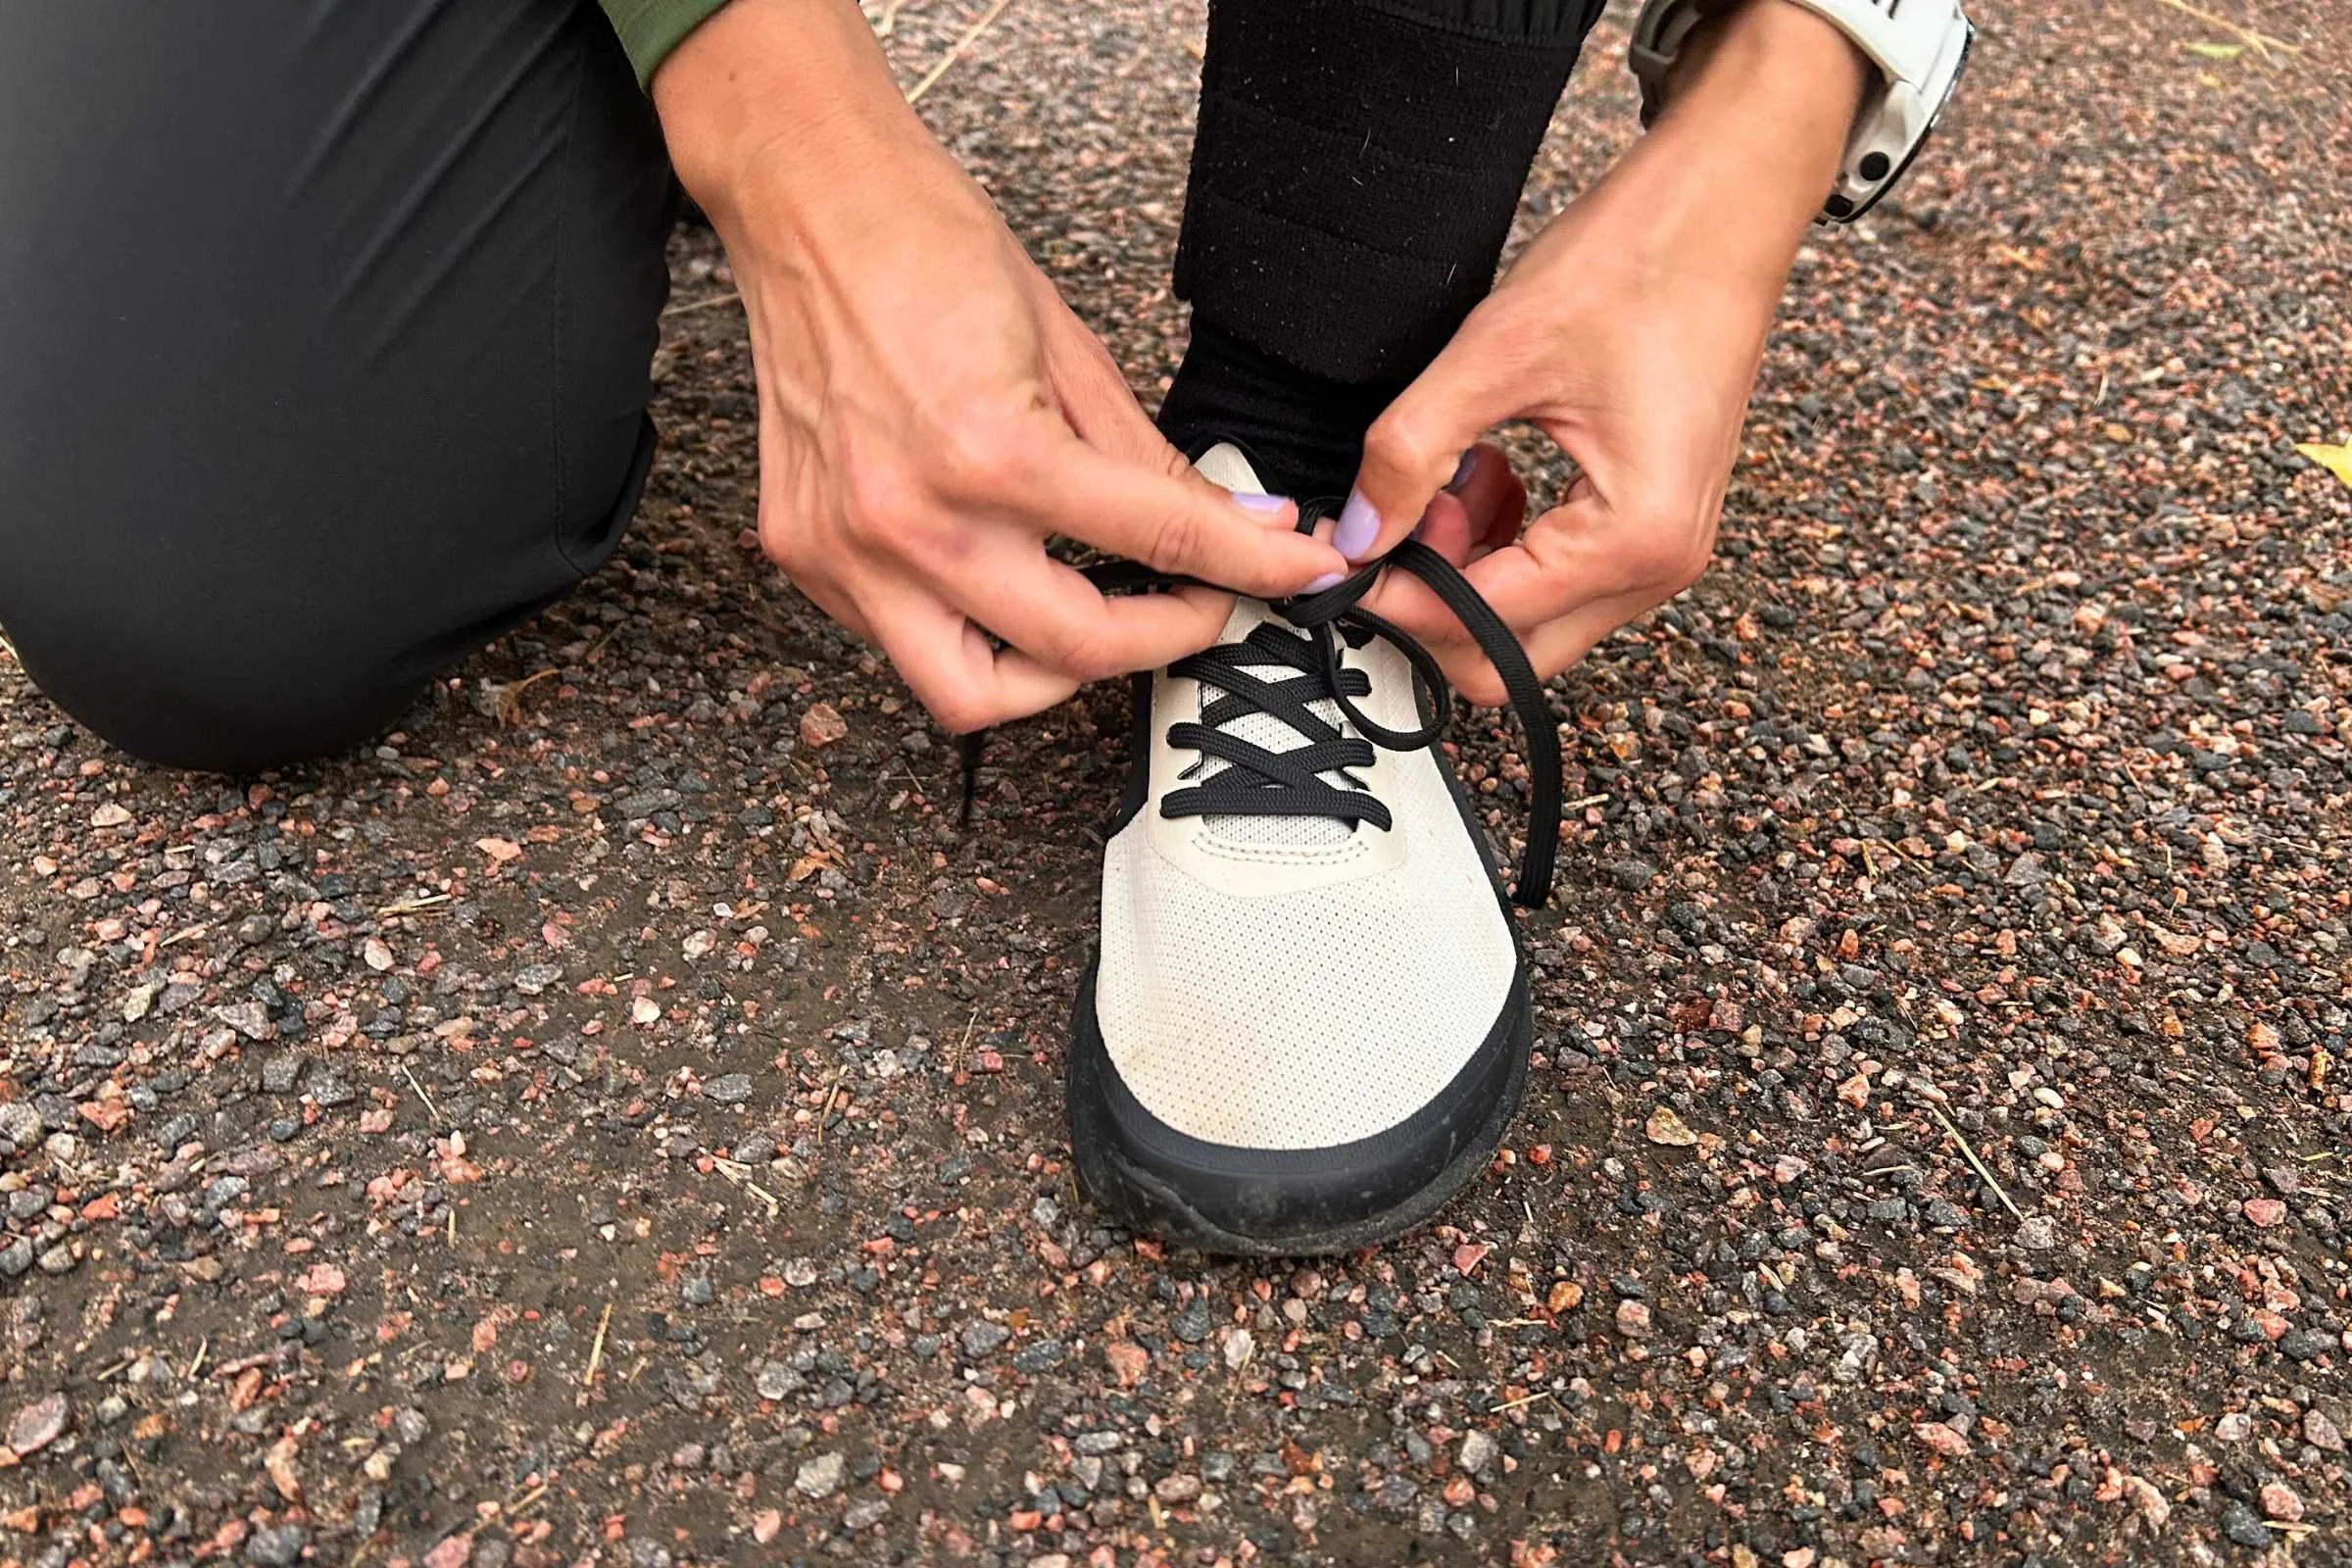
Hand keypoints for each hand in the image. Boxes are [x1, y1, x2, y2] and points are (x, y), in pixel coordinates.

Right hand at [655, 0, 1343, 730]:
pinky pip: (900, 646)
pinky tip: (999, 582)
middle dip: (1169, 638)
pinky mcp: (805, 556)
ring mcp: (848, 550)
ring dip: (1052, 680)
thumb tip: (1243, 523)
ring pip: (972, 696)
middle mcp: (913, 519)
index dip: (1255, 566)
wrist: (809, 207)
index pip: (1162, 541)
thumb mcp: (1072, 352)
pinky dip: (966, 635)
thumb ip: (1153, 460)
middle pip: (1077, 649)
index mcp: (993, 452)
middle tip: (1202, 606)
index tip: (1299, 574)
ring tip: (1094, 627)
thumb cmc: (931, 251)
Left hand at [1346, 0, 1869, 703]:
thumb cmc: (1638, 264)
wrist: (1722, 207)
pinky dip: (1501, 544)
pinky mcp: (1648, 525)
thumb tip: (1356, 535)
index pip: (1483, 624)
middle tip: (1402, 511)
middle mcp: (1659, 566)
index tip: (1344, 557)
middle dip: (1435, 597)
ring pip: (1528, 620)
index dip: (1399, 598)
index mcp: (1633, 539)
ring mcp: (1661, 551)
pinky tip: (1484, 472)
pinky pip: (1555, 577)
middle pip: (1509, 653)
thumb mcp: (1495, 354)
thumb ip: (1410, 452)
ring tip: (1448, 475)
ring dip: (1466, 568)